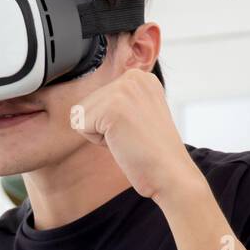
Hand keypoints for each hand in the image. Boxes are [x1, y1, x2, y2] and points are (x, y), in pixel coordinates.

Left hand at [71, 68, 200, 201]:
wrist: (169, 172)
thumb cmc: (151, 152)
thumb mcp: (137, 113)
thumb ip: (116, 102)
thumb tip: (81, 107)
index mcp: (141, 77)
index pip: (98, 97)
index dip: (110, 121)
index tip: (136, 130)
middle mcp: (133, 77)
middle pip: (87, 103)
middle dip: (103, 127)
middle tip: (132, 137)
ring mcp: (123, 90)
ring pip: (81, 114)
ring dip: (99, 134)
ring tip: (128, 139)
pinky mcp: (112, 107)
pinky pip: (80, 125)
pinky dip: (97, 141)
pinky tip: (123, 142)